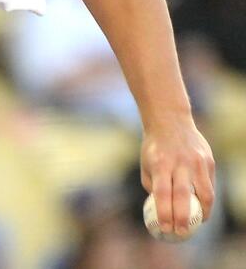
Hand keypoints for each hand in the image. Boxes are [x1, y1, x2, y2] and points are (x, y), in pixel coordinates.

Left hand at [141, 117, 214, 236]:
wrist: (170, 121)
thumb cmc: (155, 148)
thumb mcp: (147, 165)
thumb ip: (153, 186)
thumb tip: (159, 209)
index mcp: (160, 164)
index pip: (162, 193)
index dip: (164, 213)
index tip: (164, 228)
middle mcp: (180, 163)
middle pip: (183, 196)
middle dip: (183, 217)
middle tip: (181, 232)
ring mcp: (197, 162)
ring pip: (205, 192)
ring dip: (203, 211)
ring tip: (198, 223)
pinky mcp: (208, 161)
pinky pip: (209, 184)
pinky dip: (206, 198)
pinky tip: (203, 207)